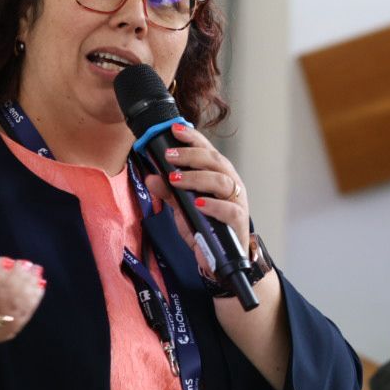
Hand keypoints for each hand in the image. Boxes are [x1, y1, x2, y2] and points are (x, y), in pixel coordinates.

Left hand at [141, 123, 253, 271]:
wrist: (221, 260)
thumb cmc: (206, 227)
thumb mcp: (182, 208)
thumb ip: (169, 192)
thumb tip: (151, 177)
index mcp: (218, 175)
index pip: (207, 150)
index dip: (193, 138)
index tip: (175, 129)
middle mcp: (230, 184)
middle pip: (216, 161)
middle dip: (191, 155)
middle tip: (169, 156)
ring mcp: (237, 202)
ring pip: (222, 181)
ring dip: (197, 177)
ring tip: (175, 179)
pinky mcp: (238, 222)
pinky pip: (230, 210)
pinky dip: (213, 205)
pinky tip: (197, 204)